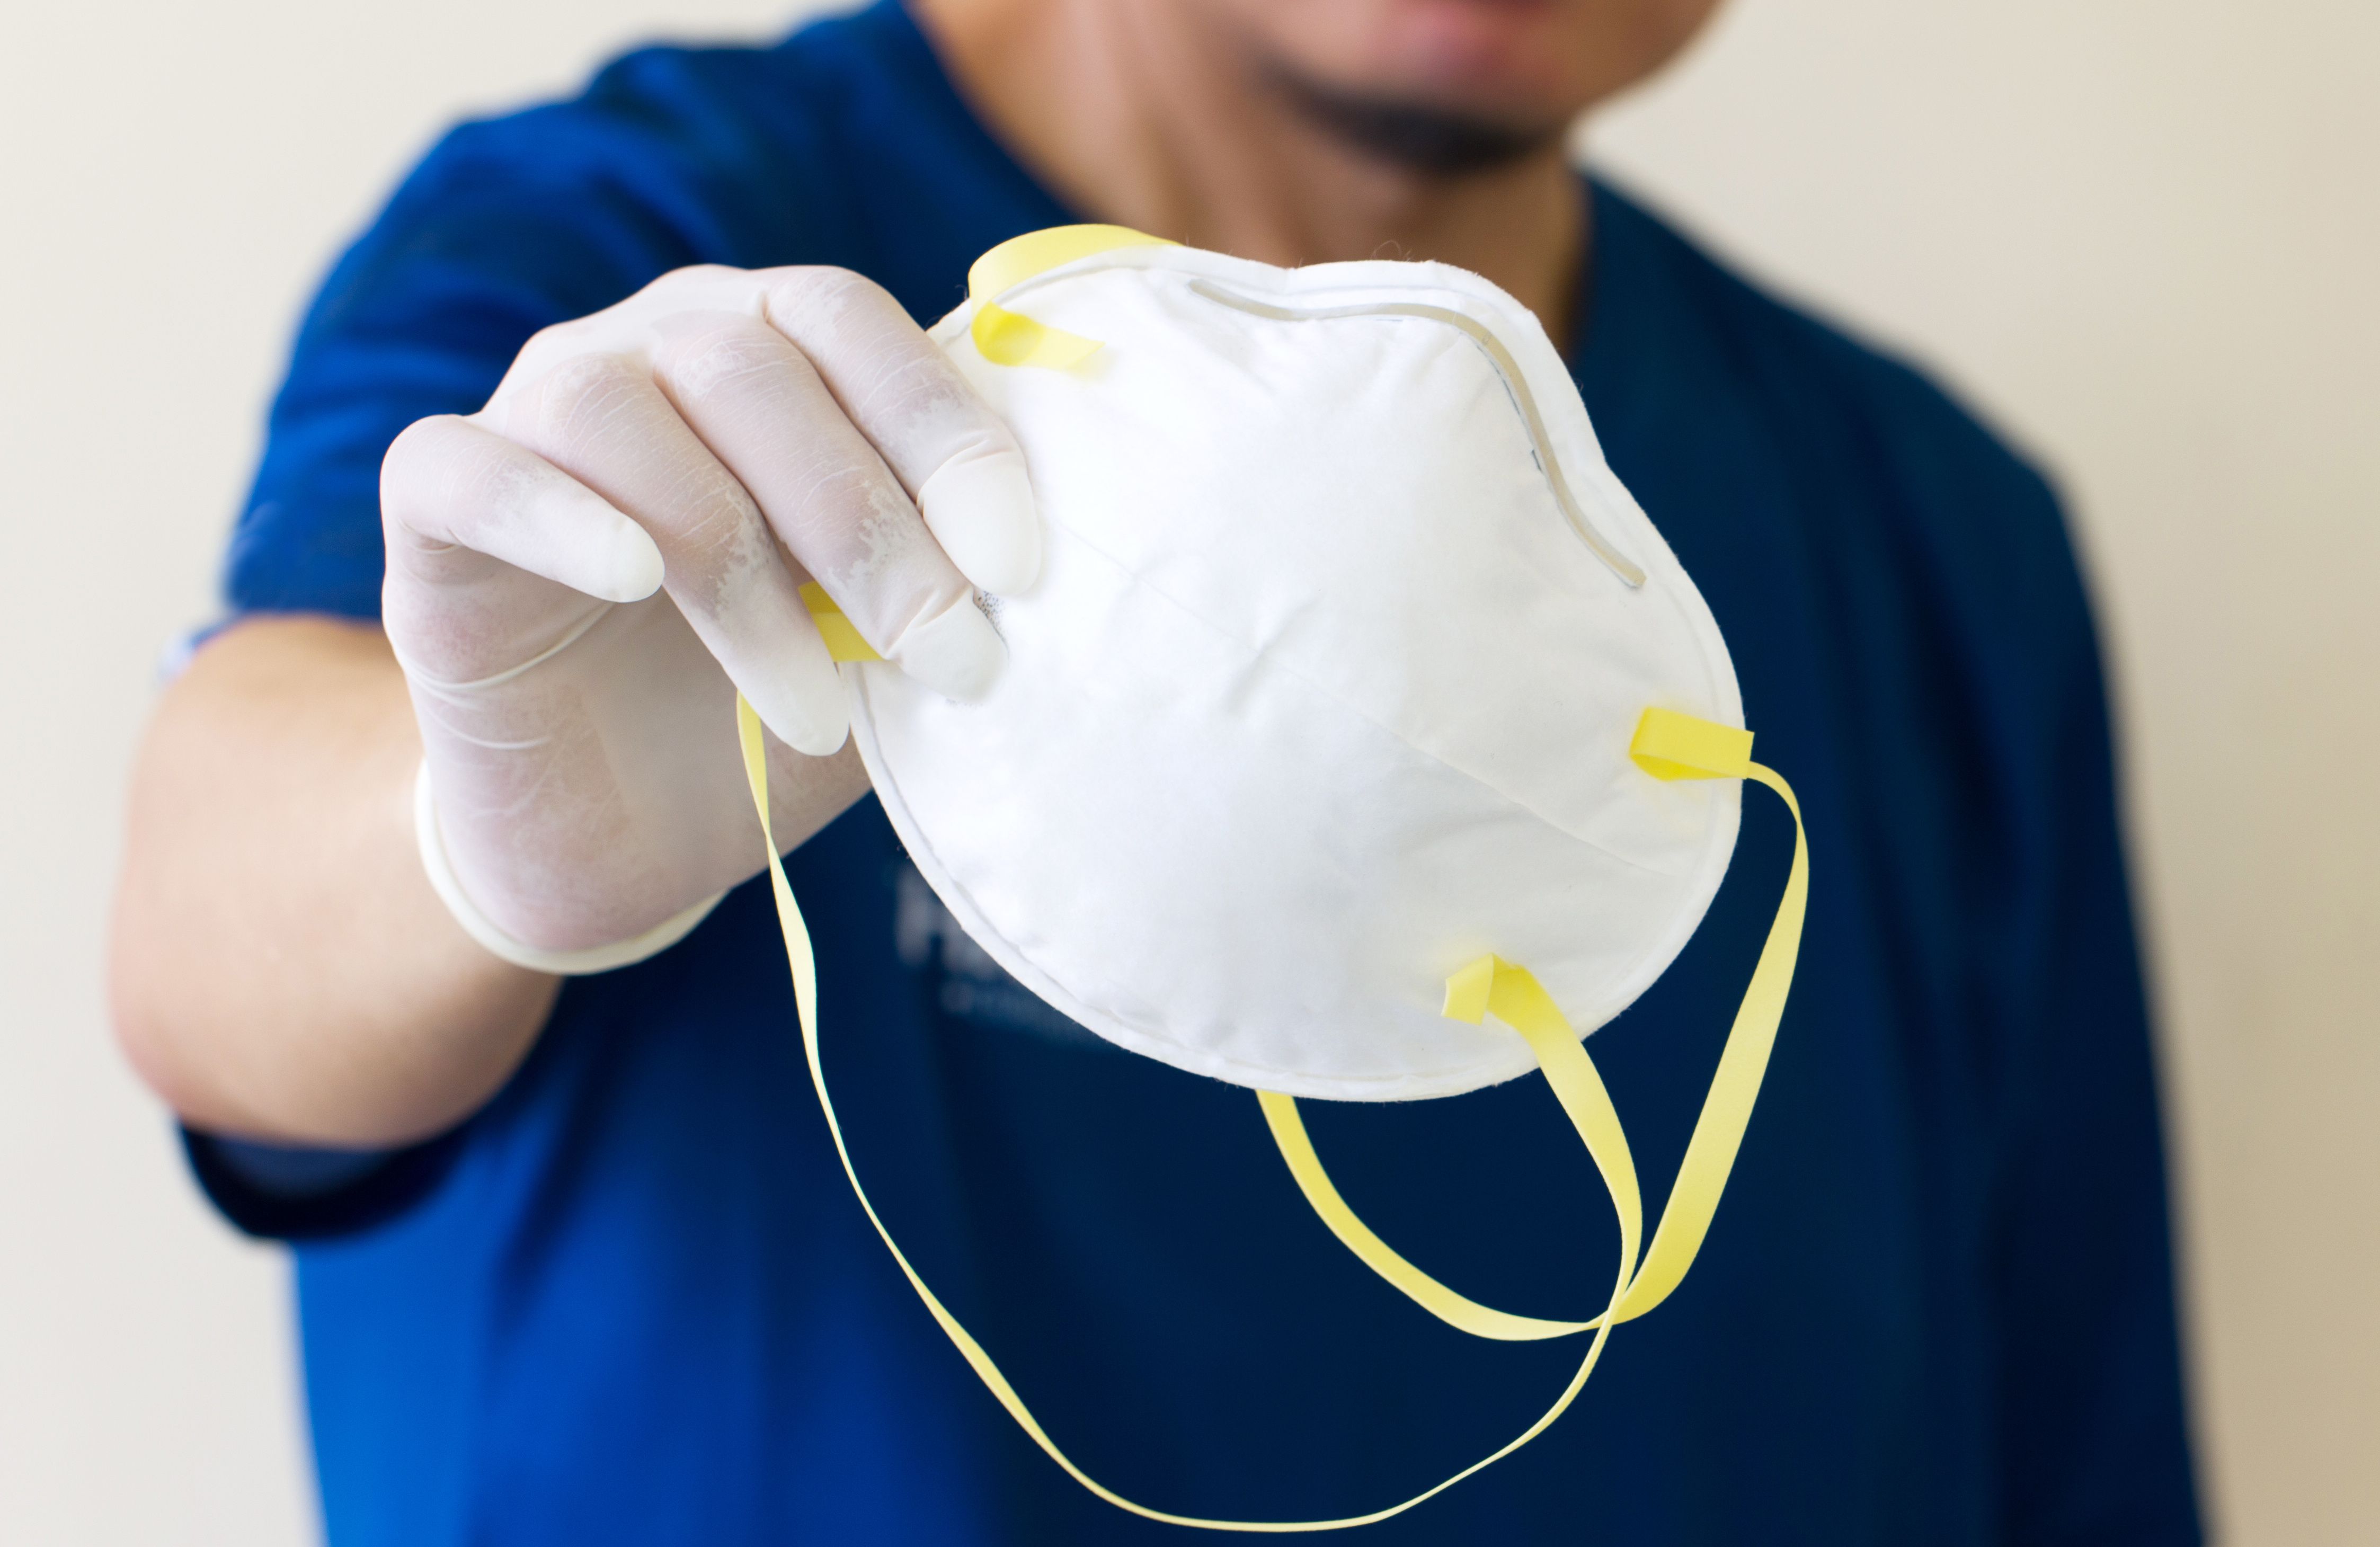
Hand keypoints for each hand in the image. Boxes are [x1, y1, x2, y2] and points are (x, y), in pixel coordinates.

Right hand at [380, 265, 1038, 954]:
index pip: (853, 324)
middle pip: (750, 365)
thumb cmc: (775, 713)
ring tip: (811, 706)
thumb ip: (949, 582)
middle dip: (867, 521)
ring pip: (618, 413)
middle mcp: (644, 349)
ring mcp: (527, 418)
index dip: (945, 433)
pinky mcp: (430, 515)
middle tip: (948, 656)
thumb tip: (1054, 565)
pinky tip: (632, 579)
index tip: (1020, 567)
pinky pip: (465, 468)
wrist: (625, 837)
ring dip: (737, 562)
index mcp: (767, 350)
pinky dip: (553, 511)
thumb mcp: (889, 647)